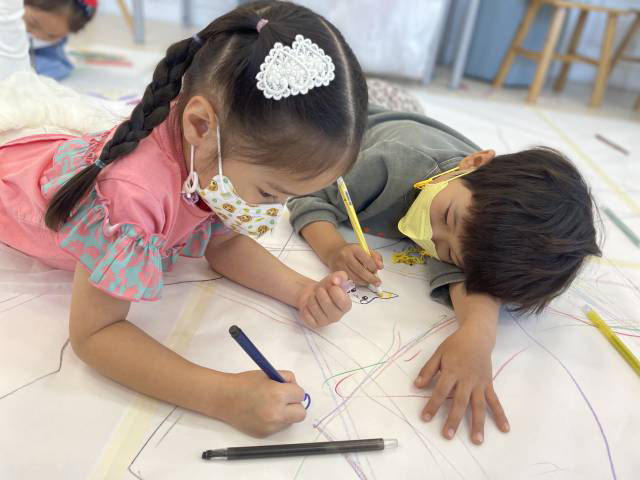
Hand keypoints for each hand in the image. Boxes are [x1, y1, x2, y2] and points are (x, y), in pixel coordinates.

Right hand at [216, 370, 306, 436]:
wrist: (224, 398)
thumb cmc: (245, 383)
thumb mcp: (268, 374)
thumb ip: (286, 379)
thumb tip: (296, 387)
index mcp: (278, 394)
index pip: (300, 395)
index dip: (293, 390)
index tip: (286, 389)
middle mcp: (276, 413)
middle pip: (300, 413)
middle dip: (294, 405)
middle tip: (284, 399)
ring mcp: (270, 426)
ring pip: (290, 421)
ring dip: (286, 413)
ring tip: (270, 405)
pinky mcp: (264, 434)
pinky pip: (278, 427)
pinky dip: (275, 421)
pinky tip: (262, 413)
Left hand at [297, 271, 351, 327]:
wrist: (313, 293)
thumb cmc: (326, 288)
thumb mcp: (335, 278)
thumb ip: (340, 276)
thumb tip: (336, 280)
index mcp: (346, 306)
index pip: (342, 301)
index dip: (335, 290)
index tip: (331, 286)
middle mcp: (337, 316)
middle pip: (327, 303)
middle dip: (320, 292)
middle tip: (320, 291)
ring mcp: (325, 322)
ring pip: (313, 307)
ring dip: (311, 298)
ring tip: (314, 297)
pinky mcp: (314, 325)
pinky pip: (306, 314)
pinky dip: (305, 306)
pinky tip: (309, 306)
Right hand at [327, 244, 383, 286]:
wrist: (334, 252)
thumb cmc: (352, 251)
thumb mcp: (364, 249)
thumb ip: (375, 256)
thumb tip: (380, 266)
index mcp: (354, 248)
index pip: (366, 259)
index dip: (373, 267)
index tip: (377, 270)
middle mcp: (345, 256)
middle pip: (360, 270)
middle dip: (370, 278)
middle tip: (377, 282)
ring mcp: (340, 265)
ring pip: (355, 278)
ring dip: (364, 281)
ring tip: (369, 281)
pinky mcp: (336, 273)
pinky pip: (350, 280)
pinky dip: (358, 282)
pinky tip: (361, 280)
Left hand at [414, 323, 508, 443]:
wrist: (477, 336)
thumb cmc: (455, 345)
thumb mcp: (438, 353)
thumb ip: (428, 370)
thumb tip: (416, 385)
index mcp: (452, 371)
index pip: (441, 391)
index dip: (433, 404)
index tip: (425, 418)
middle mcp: (467, 379)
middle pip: (460, 401)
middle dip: (454, 419)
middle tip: (448, 435)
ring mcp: (480, 383)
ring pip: (479, 405)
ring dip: (478, 423)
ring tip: (477, 440)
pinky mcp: (488, 384)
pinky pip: (495, 401)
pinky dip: (500, 415)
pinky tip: (504, 428)